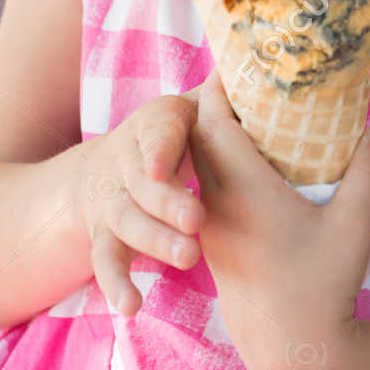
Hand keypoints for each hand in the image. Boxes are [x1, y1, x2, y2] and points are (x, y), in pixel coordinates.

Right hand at [76, 93, 207, 315]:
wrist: (111, 164)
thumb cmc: (178, 133)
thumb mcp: (198, 107)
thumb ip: (226, 94)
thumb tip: (264, 62)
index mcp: (157, 123)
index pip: (158, 133)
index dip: (160, 148)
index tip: (164, 167)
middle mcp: (128, 159)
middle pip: (142, 182)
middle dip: (167, 202)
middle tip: (198, 221)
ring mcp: (113, 200)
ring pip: (126, 221)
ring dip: (154, 240)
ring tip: (188, 259)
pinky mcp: (105, 236)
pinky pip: (106, 260)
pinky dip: (116, 284)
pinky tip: (132, 307)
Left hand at [188, 67, 369, 369]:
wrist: (293, 354)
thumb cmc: (323, 286)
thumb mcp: (357, 224)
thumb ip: (367, 171)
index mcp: (242, 190)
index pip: (212, 120)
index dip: (221, 85)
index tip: (240, 59)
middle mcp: (215, 205)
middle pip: (201, 138)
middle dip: (221, 105)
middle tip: (252, 83)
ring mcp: (211, 229)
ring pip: (201, 168)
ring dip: (219, 139)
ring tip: (256, 121)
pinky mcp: (216, 250)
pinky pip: (207, 193)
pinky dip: (223, 170)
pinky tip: (257, 171)